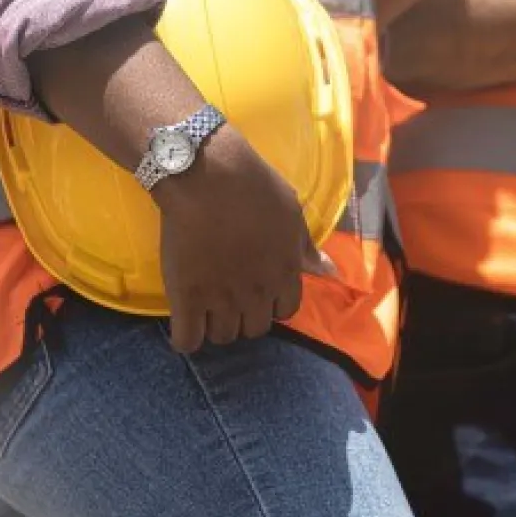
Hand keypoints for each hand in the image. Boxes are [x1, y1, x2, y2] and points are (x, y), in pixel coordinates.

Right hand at [149, 126, 336, 352]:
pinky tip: (185, 323)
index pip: (286, 311)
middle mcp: (257, 293)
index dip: (272, 304)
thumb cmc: (255, 187)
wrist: (209, 176)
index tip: (259, 291)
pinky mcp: (187, 297)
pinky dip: (186, 338)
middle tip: (229, 298)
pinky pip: (187, 340)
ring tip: (206, 307)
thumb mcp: (292, 214)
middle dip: (244, 317)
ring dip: (216, 325)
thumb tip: (330, 272)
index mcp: (285, 273)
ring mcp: (221, 298)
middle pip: (254, 329)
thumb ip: (307, 248)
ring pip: (223, 337)